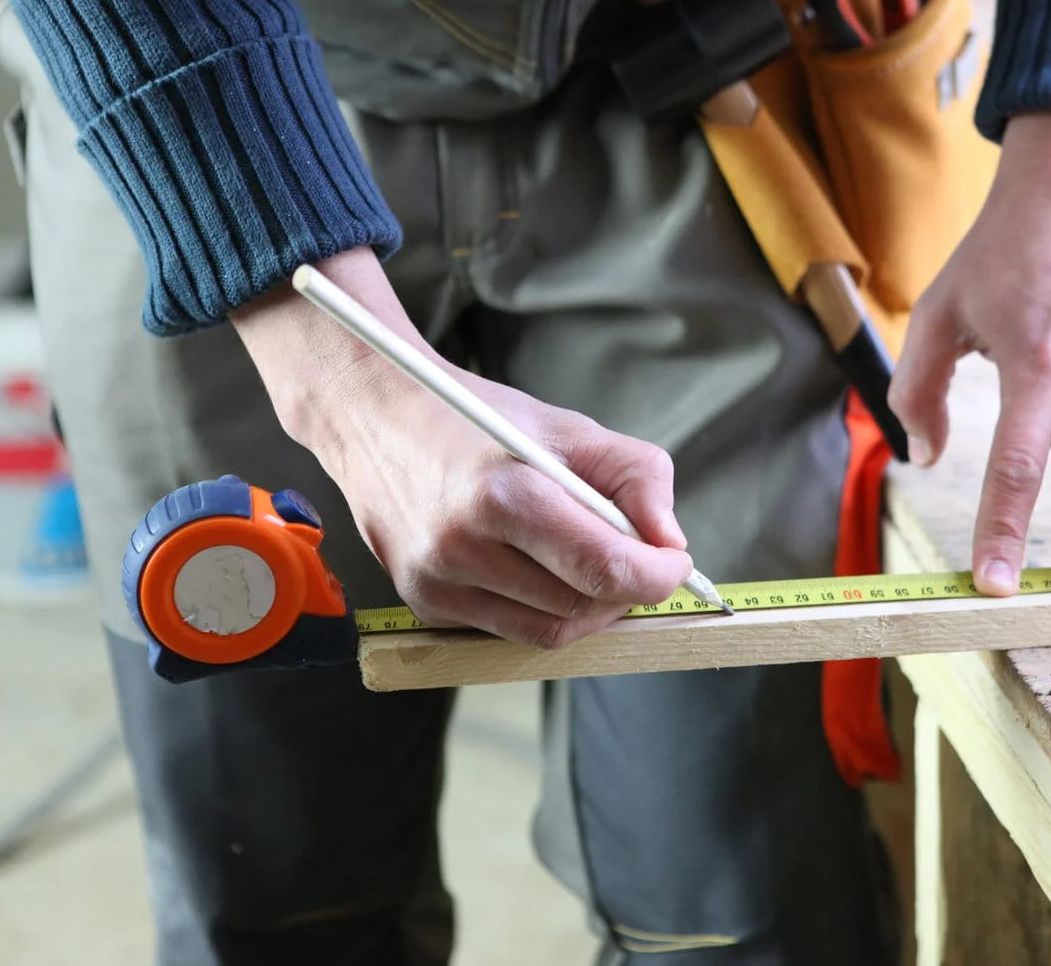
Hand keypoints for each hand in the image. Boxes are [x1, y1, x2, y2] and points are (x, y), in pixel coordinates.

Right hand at [232, 249, 694, 646]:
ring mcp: (438, 584)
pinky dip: (544, 608)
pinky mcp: (427, 606)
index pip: (605, 569)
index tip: (674, 561)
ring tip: (591, 561)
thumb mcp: (568, 428)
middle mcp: (463, 548)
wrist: (376, 421)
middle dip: (626, 588)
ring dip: (589, 605)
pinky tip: (539, 568)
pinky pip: (510, 629)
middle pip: (583, 605)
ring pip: (550, 629)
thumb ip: (638, 477)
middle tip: (637, 556)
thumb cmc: (475, 421)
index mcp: (504, 495)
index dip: (657, 575)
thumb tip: (669, 542)